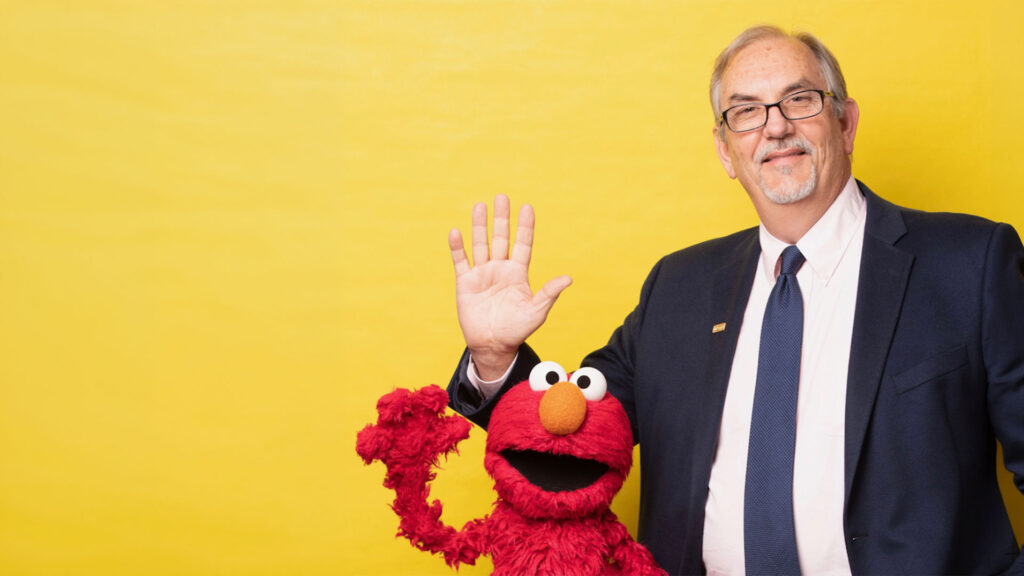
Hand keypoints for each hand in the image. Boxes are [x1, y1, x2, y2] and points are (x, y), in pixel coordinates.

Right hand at [448, 195, 571, 379]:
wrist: (492, 345)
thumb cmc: (517, 330)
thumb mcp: (536, 311)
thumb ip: (549, 293)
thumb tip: (568, 278)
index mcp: (518, 273)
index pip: (522, 244)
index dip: (525, 227)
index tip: (527, 207)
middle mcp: (500, 269)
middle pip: (501, 238)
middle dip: (502, 218)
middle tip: (501, 197)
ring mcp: (482, 274)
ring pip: (481, 244)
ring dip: (480, 226)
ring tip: (480, 206)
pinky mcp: (465, 283)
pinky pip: (461, 261)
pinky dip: (458, 247)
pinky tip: (456, 232)